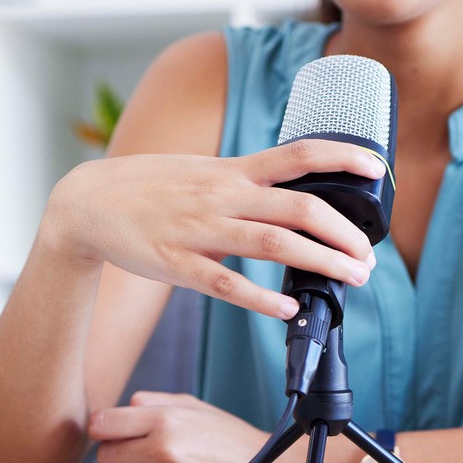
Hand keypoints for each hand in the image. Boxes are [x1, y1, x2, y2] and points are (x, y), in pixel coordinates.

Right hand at [43, 140, 384, 318]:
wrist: (85, 204)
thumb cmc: (149, 189)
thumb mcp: (201, 172)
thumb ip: (245, 183)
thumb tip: (290, 197)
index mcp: (230, 171)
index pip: (298, 155)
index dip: (342, 157)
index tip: (378, 169)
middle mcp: (222, 196)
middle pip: (299, 208)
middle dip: (344, 233)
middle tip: (368, 257)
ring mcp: (200, 230)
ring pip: (274, 244)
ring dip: (321, 262)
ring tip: (353, 278)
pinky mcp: (178, 264)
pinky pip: (226, 284)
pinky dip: (261, 298)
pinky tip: (288, 308)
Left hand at [90, 391, 298, 462]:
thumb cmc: (229, 438)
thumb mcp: (194, 406)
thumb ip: (152, 402)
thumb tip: (117, 410)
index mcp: (166, 419)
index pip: (102, 424)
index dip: (103, 428)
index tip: (110, 432)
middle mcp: (163, 451)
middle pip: (105, 456)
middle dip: (119, 453)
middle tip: (141, 453)